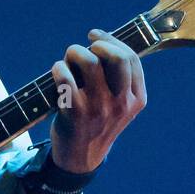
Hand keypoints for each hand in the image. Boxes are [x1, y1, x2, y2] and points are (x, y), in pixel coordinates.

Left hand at [49, 29, 145, 173]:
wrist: (81, 157)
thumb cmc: (97, 122)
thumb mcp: (119, 106)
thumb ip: (119, 80)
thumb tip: (103, 41)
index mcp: (136, 99)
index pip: (132, 58)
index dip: (112, 40)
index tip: (96, 36)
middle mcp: (121, 103)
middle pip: (117, 57)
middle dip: (98, 43)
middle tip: (85, 46)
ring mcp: (98, 108)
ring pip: (90, 62)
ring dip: (75, 52)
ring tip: (68, 58)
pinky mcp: (75, 112)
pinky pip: (65, 76)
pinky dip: (59, 67)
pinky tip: (58, 70)